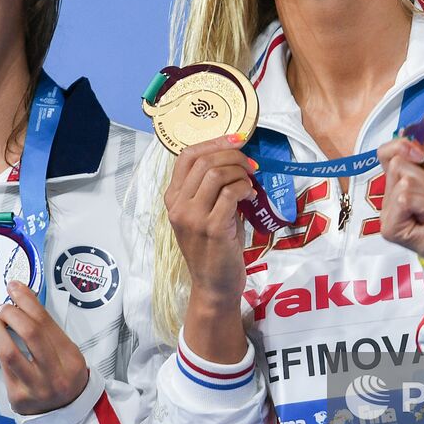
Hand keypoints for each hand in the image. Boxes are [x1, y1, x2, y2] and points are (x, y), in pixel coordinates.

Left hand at [0, 282, 89, 414]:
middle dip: (12, 313)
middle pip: (30, 333)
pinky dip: (0, 348)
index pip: (46, 322)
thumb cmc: (64, 375)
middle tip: (3, 307)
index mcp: (71, 359)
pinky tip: (0, 341)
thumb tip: (23, 301)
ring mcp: (35, 387)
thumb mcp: (66, 351)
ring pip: (9, 352)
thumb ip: (47, 330)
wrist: (65, 411)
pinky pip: (4, 367)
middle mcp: (55, 374)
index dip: (27, 301)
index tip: (15, 288)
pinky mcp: (17, 397)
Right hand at [166, 134, 256, 361]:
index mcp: (173, 198)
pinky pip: (231, 193)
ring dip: (240, 172)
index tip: (237, 138)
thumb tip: (237, 158)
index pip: (186, 156)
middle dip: (233, 155)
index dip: (214, 141)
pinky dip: (245, 188)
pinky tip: (251, 195)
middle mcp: (178, 205)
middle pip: (204, 161)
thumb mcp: (204, 213)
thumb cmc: (213, 247)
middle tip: (251, 164)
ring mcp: (193, 217)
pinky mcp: (213, 228)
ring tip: (250, 182)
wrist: (214, 285)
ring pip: (217, 174)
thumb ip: (211, 188)